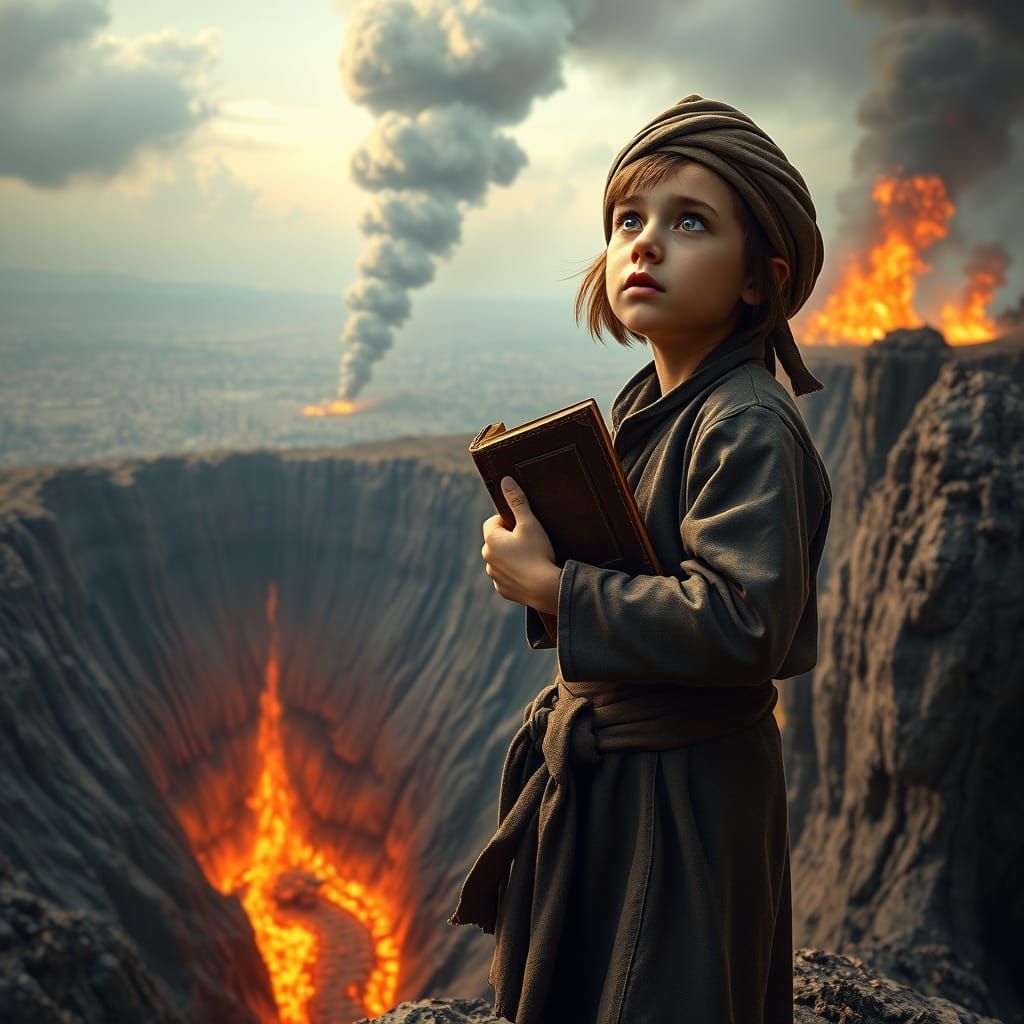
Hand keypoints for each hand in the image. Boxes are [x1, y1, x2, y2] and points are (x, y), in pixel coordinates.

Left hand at [481, 476, 560, 613]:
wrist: (546, 588)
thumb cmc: (538, 553)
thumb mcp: (530, 523)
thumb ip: (517, 501)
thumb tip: (506, 481)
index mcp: (491, 540)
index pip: (493, 522)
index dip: (509, 521)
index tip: (523, 527)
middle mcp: (487, 558)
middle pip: (496, 541)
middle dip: (509, 539)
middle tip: (530, 542)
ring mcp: (494, 575)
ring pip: (501, 559)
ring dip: (511, 557)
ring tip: (531, 558)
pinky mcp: (502, 589)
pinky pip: (506, 576)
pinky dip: (515, 573)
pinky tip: (530, 573)